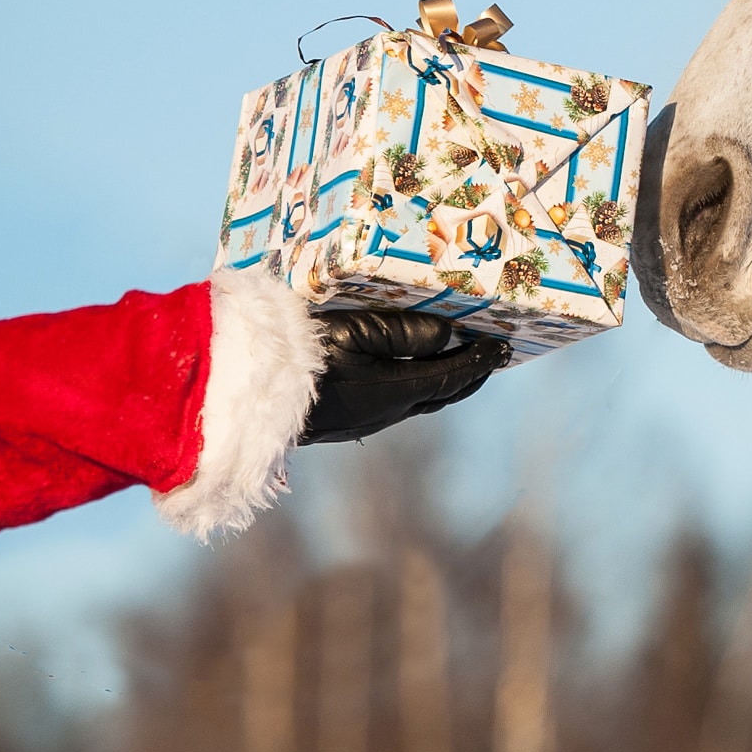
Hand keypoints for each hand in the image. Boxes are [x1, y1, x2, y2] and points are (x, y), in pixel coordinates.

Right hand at [300, 311, 509, 444]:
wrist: (249, 395)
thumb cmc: (300, 353)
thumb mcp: (355, 329)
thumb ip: (405, 332)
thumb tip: (448, 336)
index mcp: (396, 391)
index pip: (453, 377)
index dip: (480, 362)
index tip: (502, 348)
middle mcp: (388, 412)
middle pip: (442, 394)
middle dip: (470, 374)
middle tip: (492, 356)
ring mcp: (367, 421)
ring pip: (420, 401)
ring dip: (445, 382)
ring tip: (462, 363)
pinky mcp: (348, 421)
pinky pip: (398, 405)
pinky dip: (419, 388)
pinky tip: (415, 376)